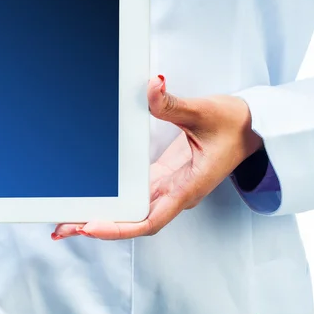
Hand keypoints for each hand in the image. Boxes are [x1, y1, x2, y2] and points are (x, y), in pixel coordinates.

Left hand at [52, 75, 263, 240]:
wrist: (250, 128)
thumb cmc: (234, 126)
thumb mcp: (204, 111)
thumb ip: (174, 103)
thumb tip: (152, 87)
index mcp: (186, 187)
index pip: (149, 219)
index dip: (120, 227)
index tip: (91, 226)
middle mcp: (174, 193)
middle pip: (132, 220)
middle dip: (97, 225)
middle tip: (63, 226)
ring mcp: (167, 187)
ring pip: (130, 210)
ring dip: (100, 215)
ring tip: (67, 217)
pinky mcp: (162, 176)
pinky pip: (133, 194)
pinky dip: (112, 199)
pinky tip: (92, 198)